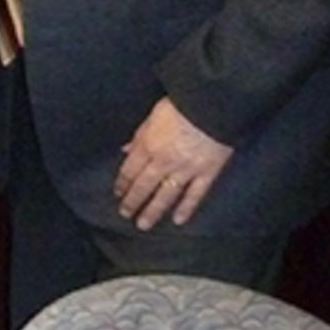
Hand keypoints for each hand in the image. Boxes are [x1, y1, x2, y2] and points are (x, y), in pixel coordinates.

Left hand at [114, 97, 232, 229]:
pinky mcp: (207, 173)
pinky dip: (187, 208)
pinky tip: (178, 220)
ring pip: (166, 195)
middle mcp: (163, 161)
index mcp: (148, 145)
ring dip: (153, 211)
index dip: (122, 183)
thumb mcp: (152, 116)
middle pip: (144, 186)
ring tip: (144, 225)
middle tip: (125, 215)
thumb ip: (139, 135)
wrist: (211, 105)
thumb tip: (126, 150)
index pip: (130, 170)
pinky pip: (195, 195)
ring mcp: (186, 170)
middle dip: (133, 202)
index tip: (117, 194)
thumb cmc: (180, 105)